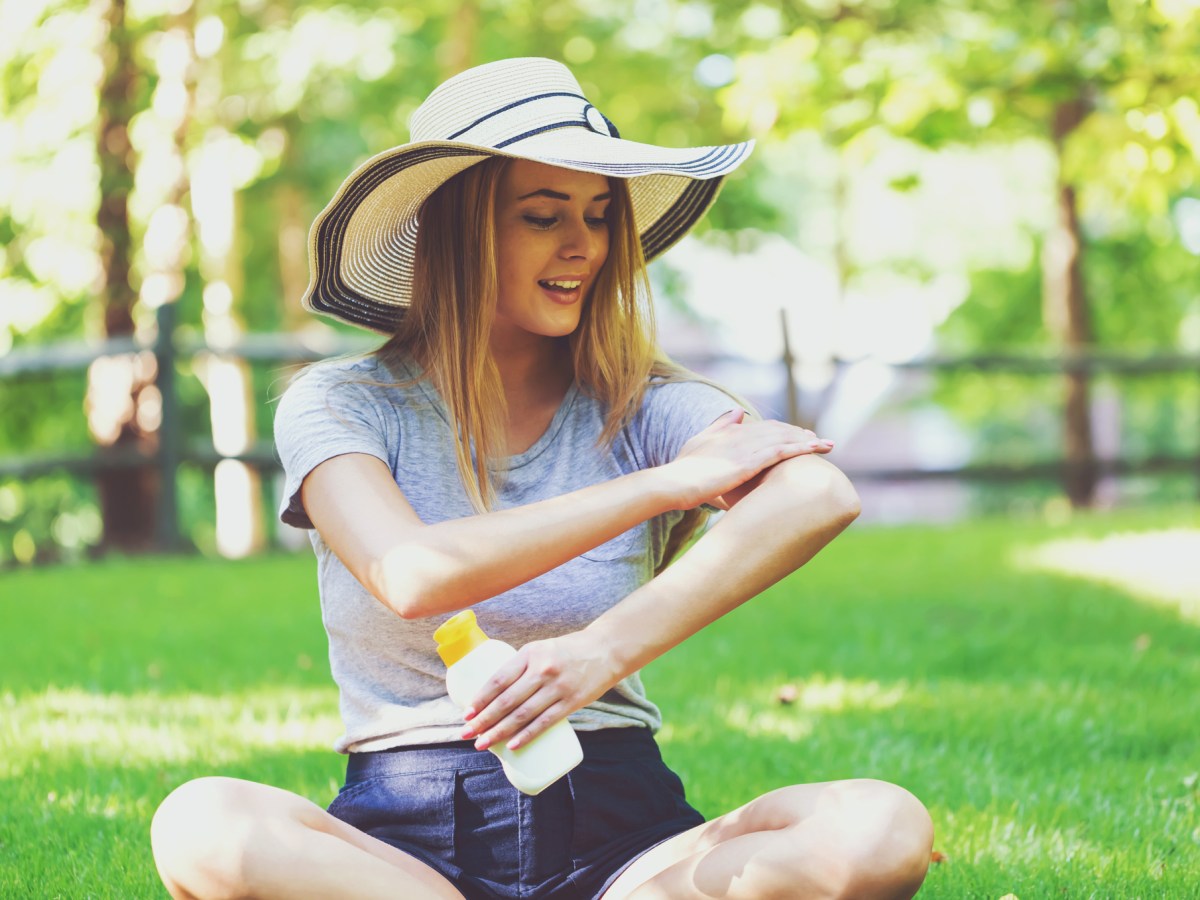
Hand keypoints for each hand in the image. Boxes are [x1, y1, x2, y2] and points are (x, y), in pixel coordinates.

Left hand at [458, 631, 618, 751]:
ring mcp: (557, 688)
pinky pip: (544, 722)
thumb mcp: (541, 649)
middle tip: (467, 733)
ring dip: (499, 732)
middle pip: (506, 700)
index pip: (498, 679)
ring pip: (522, 715)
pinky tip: (512, 745)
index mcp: (531, 653)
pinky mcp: (571, 702)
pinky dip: (526, 735)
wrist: (606, 650)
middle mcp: (542, 670)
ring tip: (483, 743)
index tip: (467, 713)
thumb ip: (522, 668)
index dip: (480, 698)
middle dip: (483, 720)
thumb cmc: (568, 651)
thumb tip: (496, 695)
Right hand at [661, 408, 834, 509]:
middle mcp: (741, 436)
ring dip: (807, 441)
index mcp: (731, 433)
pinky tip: (815, 450)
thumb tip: (739, 411)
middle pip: (779, 431)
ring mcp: (745, 449)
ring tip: (827, 445)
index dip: (784, 430)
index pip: (764, 427)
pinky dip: (800, 449)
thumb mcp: (700, 441)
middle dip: (801, 434)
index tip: (800, 435)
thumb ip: (720, 425)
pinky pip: (780, 452)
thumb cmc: (683, 469)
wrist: (672, 483)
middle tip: (821, 441)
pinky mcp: (747, 463)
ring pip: (783, 439)